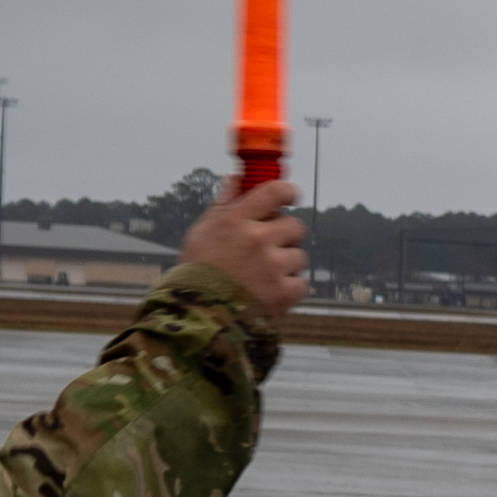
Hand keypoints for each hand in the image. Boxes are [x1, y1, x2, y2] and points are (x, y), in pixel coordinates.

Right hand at [178, 172, 309, 316]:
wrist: (198, 318)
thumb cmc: (196, 273)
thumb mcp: (201, 232)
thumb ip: (223, 204)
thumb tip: (235, 179)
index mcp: (236, 221)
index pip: (274, 191)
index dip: (288, 191)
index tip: (290, 195)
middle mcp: (257, 240)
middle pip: (294, 225)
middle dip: (285, 235)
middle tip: (269, 247)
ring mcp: (273, 267)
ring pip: (299, 256)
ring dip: (286, 264)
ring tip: (262, 275)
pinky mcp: (283, 293)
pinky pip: (301, 283)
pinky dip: (289, 288)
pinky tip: (268, 292)